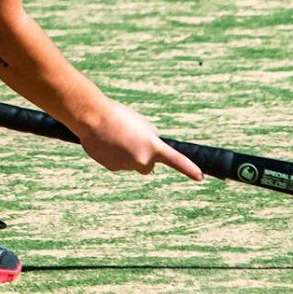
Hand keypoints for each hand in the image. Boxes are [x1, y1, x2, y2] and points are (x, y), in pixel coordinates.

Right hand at [71, 100, 203, 179]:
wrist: (93, 118)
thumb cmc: (119, 116)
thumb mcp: (143, 125)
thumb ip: (151, 140)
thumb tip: (151, 156)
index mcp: (153, 146)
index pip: (176, 160)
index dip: (189, 169)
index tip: (200, 177)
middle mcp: (142, 160)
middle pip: (148, 166)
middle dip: (144, 158)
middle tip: (132, 141)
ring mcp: (126, 166)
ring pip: (132, 164)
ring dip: (127, 154)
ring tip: (116, 137)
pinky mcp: (112, 168)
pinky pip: (118, 164)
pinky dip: (114, 156)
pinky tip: (107, 143)